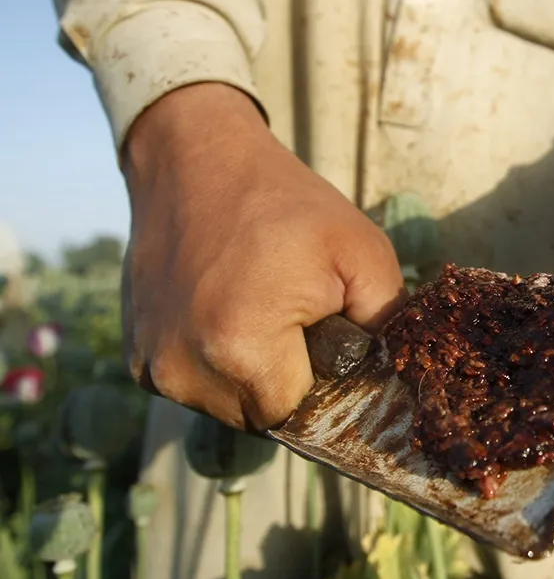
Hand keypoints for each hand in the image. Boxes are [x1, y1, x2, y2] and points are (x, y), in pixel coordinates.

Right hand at [120, 83, 405, 430]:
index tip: (328, 343)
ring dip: (250, 377)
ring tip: (260, 313)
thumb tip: (393, 378)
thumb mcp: (363, 253)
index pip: (299, 415)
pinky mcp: (135, 358)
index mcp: (241, 349)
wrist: (195, 160)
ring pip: (226, 407)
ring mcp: (153, 366)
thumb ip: (387, 325)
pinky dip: (215, 365)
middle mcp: (185, 370)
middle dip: (287, 382)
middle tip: (297, 322)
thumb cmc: (287, 204)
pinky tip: (227, 314)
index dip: (322, 385)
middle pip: (261, 417)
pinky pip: (194, 387)